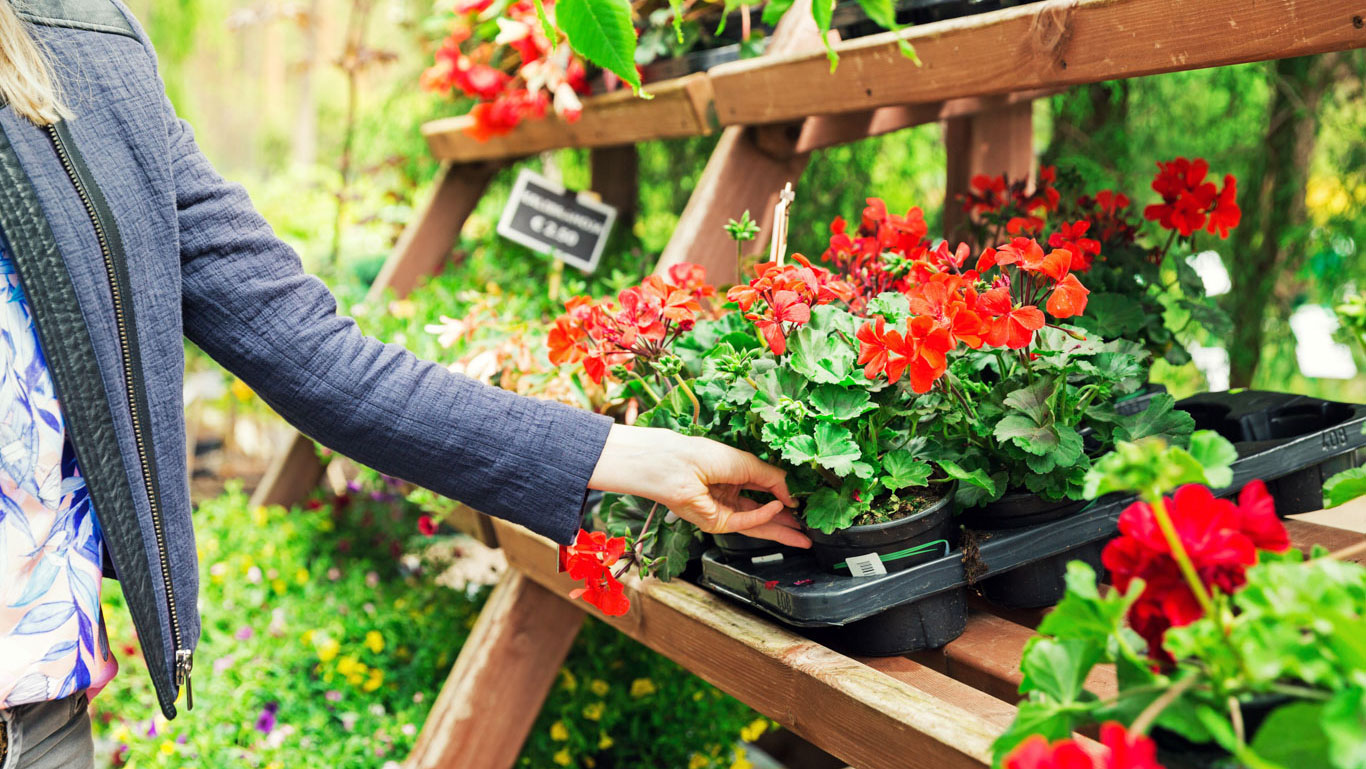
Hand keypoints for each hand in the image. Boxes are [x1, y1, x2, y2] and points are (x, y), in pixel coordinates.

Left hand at [589, 424, 809, 547]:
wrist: (675, 465)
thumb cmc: (705, 455)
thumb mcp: (748, 463)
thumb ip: (773, 479)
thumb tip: (791, 496)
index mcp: (735, 477)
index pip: (765, 491)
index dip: (785, 497)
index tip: (804, 503)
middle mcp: (730, 495)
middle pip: (764, 514)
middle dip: (787, 523)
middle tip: (809, 530)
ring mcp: (724, 511)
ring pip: (758, 524)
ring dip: (782, 531)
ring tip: (804, 539)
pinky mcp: (717, 523)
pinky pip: (746, 521)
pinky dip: (764, 516)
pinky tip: (780, 509)